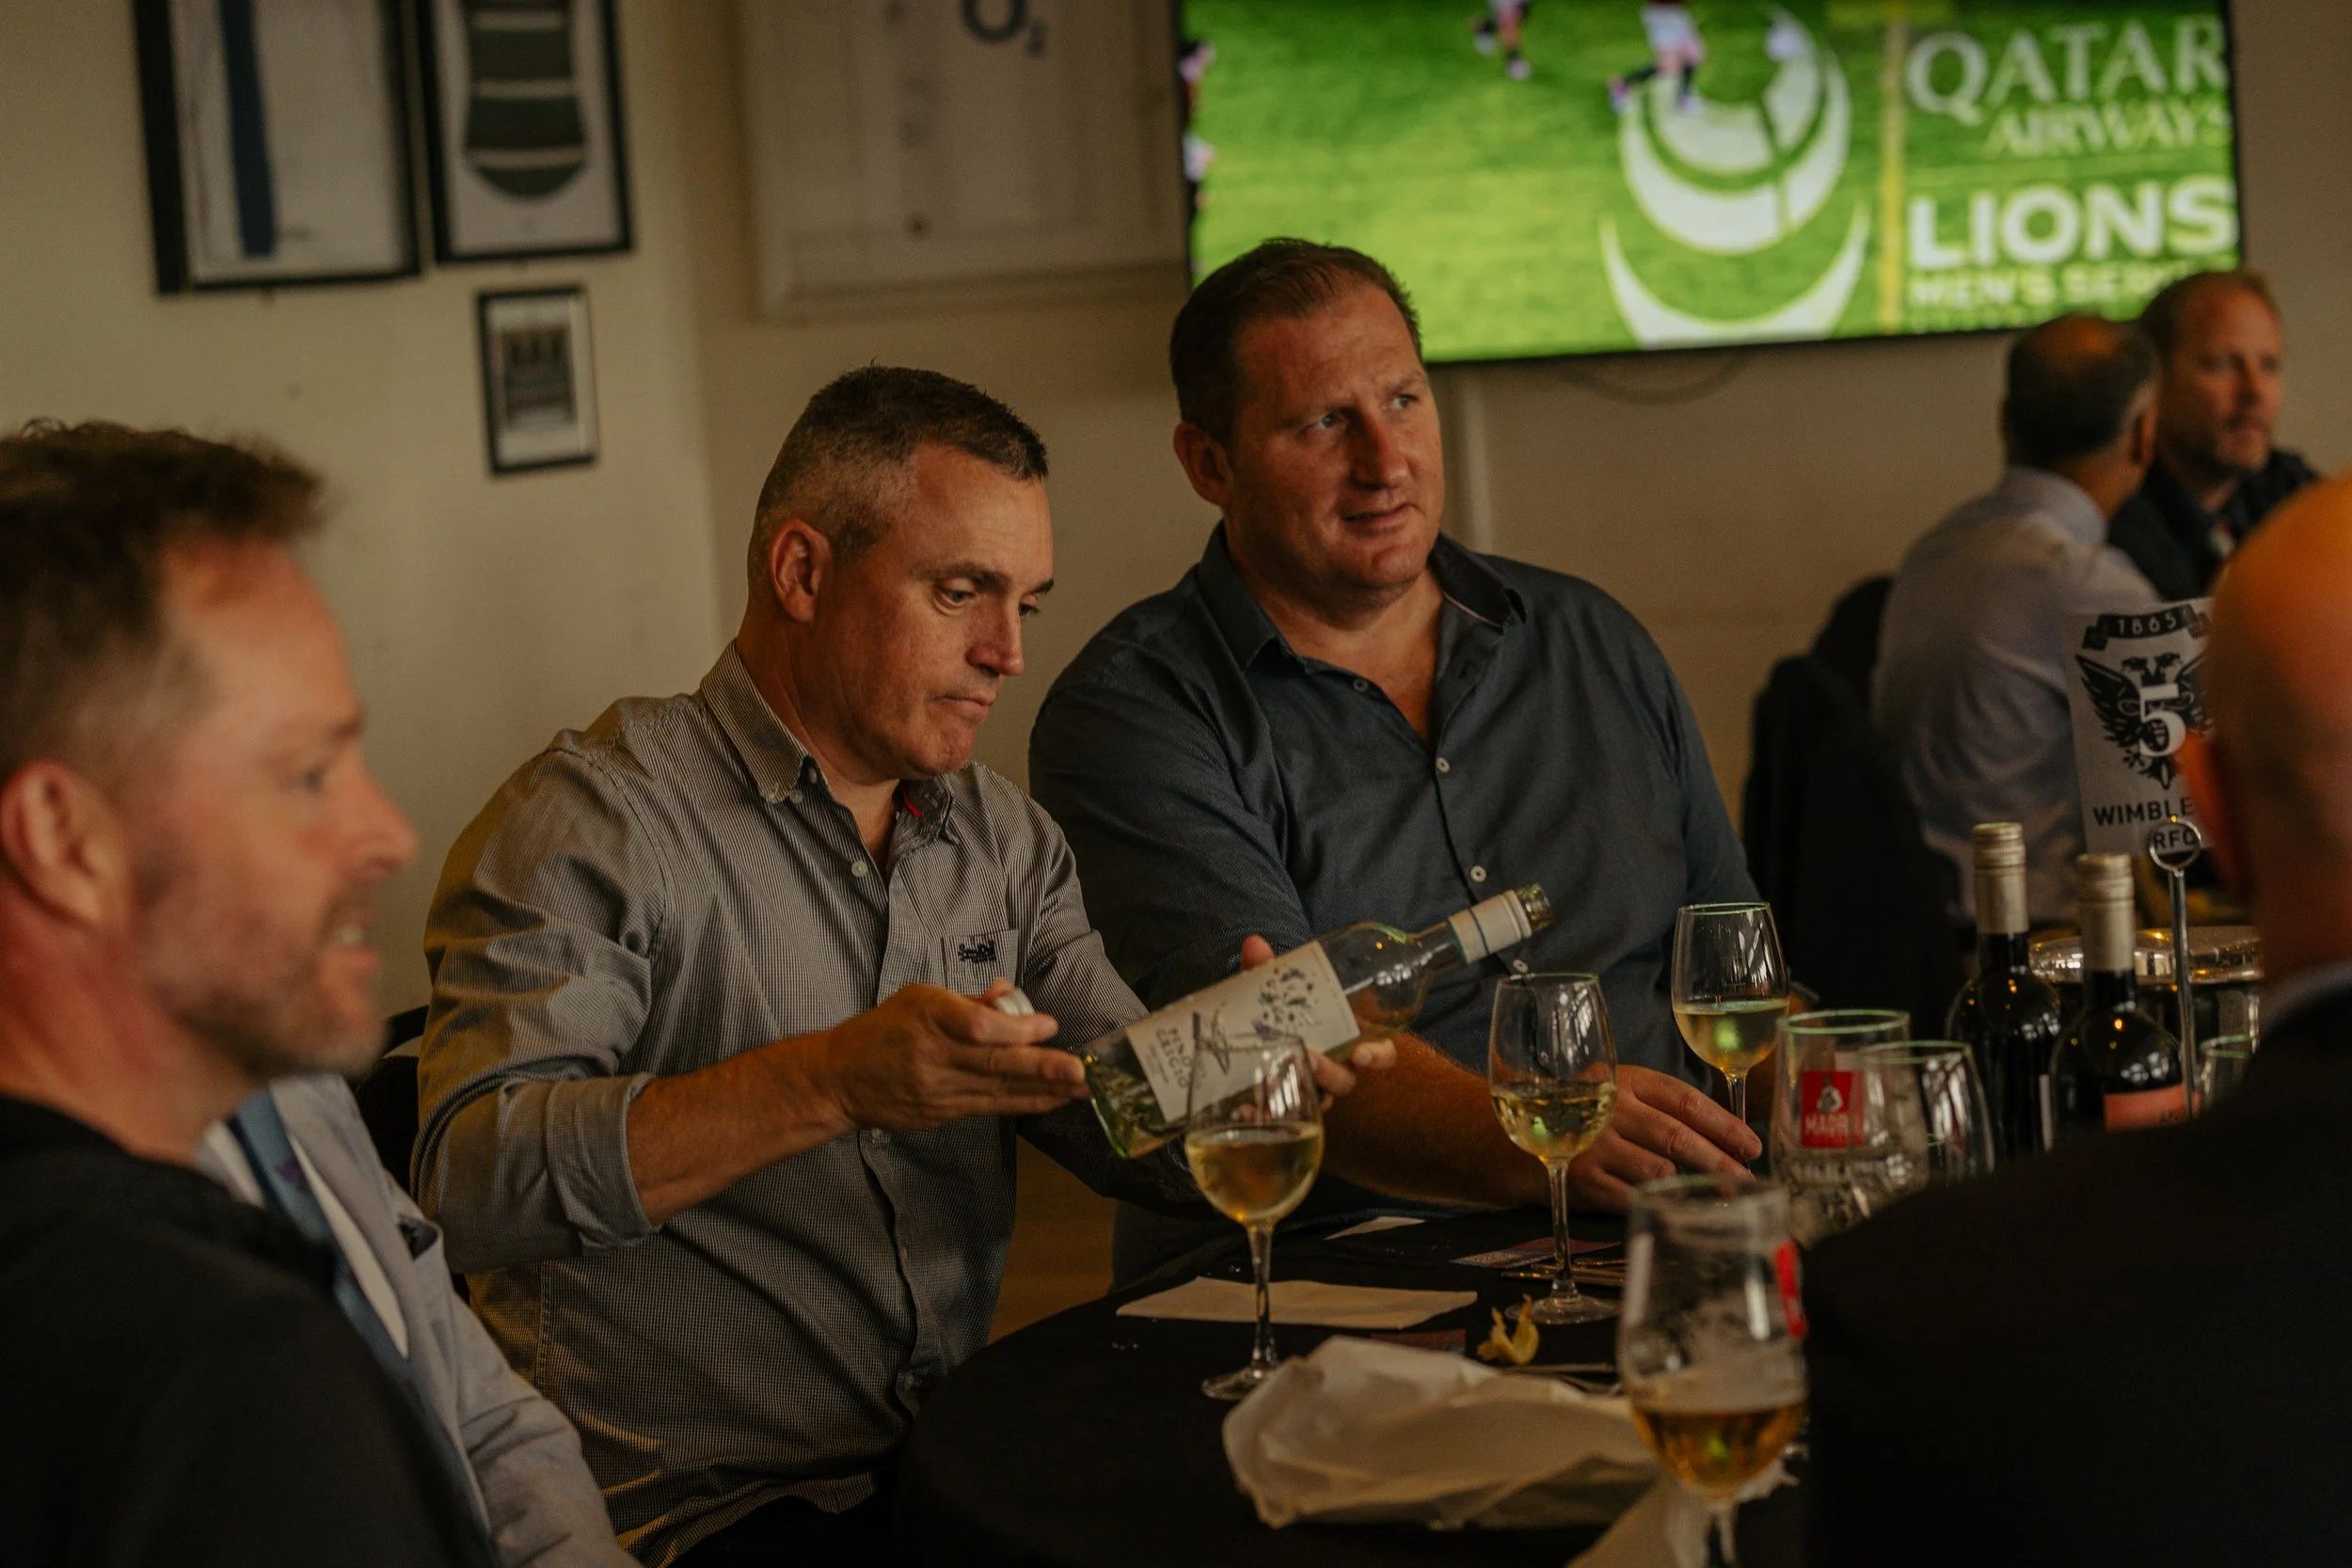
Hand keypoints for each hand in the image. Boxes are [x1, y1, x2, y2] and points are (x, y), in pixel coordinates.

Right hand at [814, 980, 1086, 1131]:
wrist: (839, 1079)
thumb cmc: (882, 1031)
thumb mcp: (918, 999)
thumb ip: (967, 1002)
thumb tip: (1009, 995)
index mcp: (926, 1016)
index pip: (977, 1027)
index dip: (1017, 1029)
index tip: (1049, 1026)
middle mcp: (931, 1055)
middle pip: (994, 1062)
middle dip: (1043, 1067)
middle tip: (1080, 1071)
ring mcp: (935, 1089)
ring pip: (997, 1090)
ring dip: (1043, 1090)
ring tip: (1080, 1089)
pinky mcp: (939, 1113)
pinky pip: (988, 1107)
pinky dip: (1022, 1103)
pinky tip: (1051, 1100)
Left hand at [1234, 935, 1396, 1102]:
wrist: (1254, 1040)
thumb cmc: (1286, 1012)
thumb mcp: (1278, 992)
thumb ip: (1268, 971)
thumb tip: (1254, 943)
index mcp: (1348, 1041)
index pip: (1380, 1052)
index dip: (1377, 1056)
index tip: (1361, 1054)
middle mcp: (1336, 1069)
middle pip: (1345, 1080)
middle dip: (1330, 1073)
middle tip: (1309, 1059)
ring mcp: (1311, 1089)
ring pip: (1316, 1100)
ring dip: (1299, 1094)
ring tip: (1271, 1084)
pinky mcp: (1283, 1103)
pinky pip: (1280, 1114)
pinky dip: (1263, 1114)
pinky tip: (1244, 1111)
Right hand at [1566, 1063, 1760, 1209]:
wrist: (1518, 1136)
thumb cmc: (1583, 1116)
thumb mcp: (1617, 1094)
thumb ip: (1659, 1106)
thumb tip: (1723, 1137)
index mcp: (1626, 1081)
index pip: (1686, 1100)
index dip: (1724, 1124)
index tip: (1751, 1145)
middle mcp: (1610, 1109)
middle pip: (1677, 1136)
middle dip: (1718, 1161)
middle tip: (1745, 1179)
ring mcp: (1593, 1144)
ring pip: (1659, 1170)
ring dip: (1692, 1186)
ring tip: (1717, 1196)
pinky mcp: (1581, 1179)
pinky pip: (1633, 1196)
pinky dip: (1660, 1204)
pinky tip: (1678, 1207)